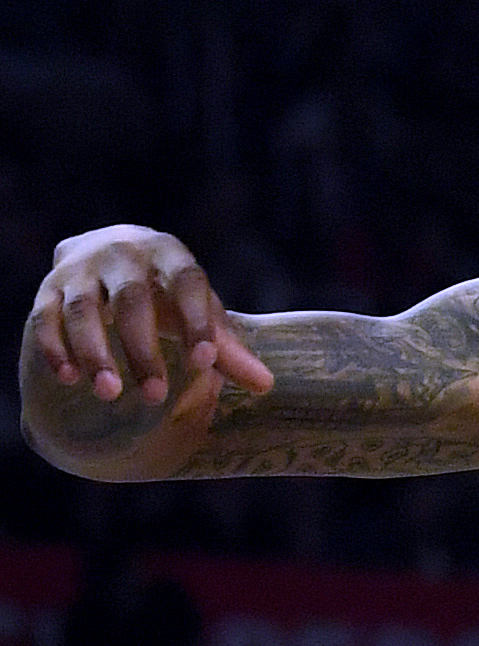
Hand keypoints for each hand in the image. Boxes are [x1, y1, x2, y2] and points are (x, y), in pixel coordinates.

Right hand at [23, 226, 273, 418]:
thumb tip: (265, 386)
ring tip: (109, 393)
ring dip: (95, 353)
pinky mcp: (48, 288)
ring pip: (83, 310)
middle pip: (132, 300)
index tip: (205, 363)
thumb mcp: (195, 307)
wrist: (107, 249)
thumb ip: (222, 345)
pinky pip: (45, 318)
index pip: (188, 282)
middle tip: (155, 396)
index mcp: (171, 254)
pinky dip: (55, 348)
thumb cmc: (165, 289)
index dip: (197, 321)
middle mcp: (124, 254)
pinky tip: (70, 378)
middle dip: (143, 350)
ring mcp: (82, 269)